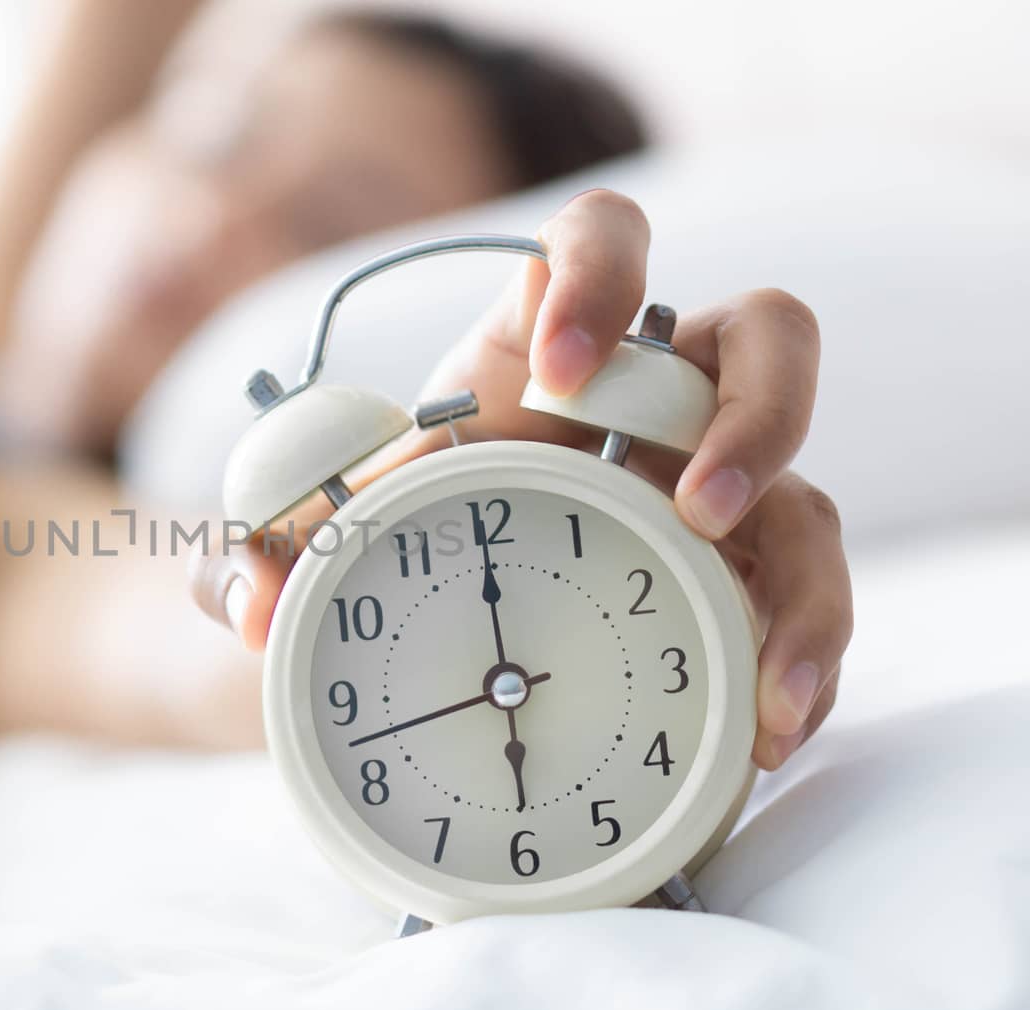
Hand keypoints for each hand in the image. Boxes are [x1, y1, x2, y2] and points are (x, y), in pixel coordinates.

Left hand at [191, 190, 852, 770]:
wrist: (405, 647)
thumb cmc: (370, 555)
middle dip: (755, 413)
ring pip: (805, 491)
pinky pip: (802, 603)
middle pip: (765, 342)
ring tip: (765, 679)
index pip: (601, 242)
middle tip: (695, 504)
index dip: (600, 273)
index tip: (559, 366)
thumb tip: (246, 600)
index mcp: (538, 354)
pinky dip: (802, 663)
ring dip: (804, 579)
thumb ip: (261, 559)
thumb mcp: (310, 548)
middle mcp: (647, 408)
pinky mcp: (736, 585)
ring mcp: (708, 495)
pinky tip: (772, 726)